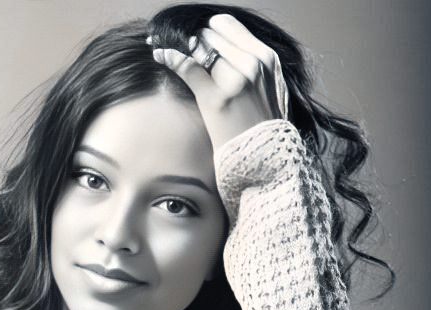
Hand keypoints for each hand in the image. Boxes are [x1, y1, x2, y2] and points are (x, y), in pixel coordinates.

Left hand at [147, 13, 288, 152]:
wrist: (266, 161)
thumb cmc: (264, 128)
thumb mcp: (269, 88)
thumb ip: (253, 66)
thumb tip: (225, 51)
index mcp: (266, 58)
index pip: (228, 26)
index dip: (207, 29)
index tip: (195, 36)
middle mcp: (252, 63)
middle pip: (211, 33)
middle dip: (192, 37)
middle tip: (176, 41)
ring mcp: (234, 80)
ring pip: (198, 46)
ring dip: (180, 45)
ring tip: (165, 47)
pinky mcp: (215, 98)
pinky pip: (187, 67)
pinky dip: (170, 58)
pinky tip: (160, 55)